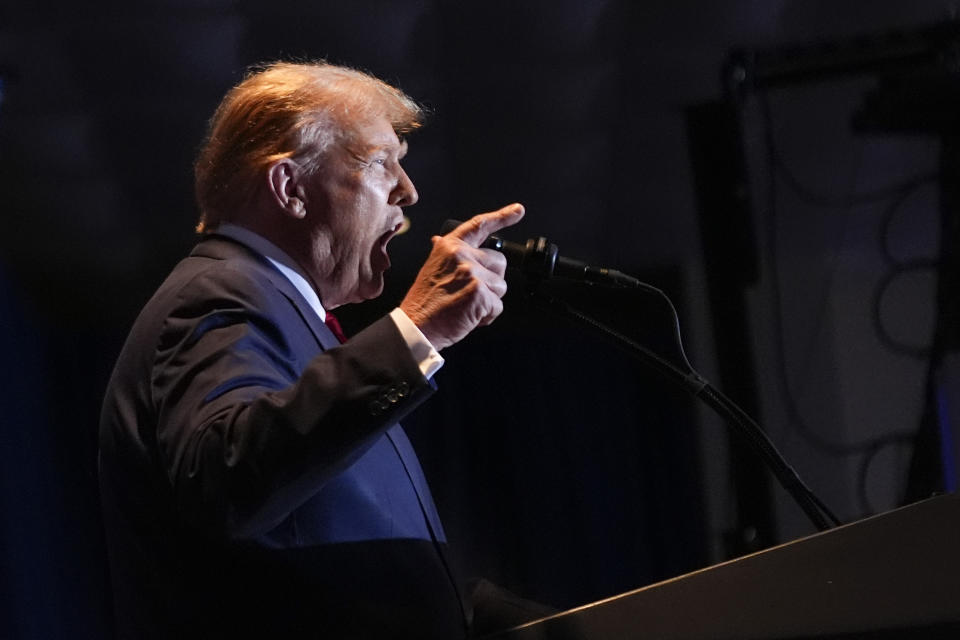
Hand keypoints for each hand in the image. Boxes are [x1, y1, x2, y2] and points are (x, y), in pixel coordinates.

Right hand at [400, 203, 524, 349]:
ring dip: (489, 300)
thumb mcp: (432, 268)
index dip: (501, 217)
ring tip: (465, 305)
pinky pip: (498, 305)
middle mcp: (461, 255)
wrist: (416, 326)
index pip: (479, 226)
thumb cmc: (424, 303)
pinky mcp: (480, 292)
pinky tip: (469, 316)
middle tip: (469, 293)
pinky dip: (487, 315)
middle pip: (500, 262)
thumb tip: (441, 240)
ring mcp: (472, 273)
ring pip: (501, 286)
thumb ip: (446, 255)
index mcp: (449, 246)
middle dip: (492, 280)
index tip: (518, 210)